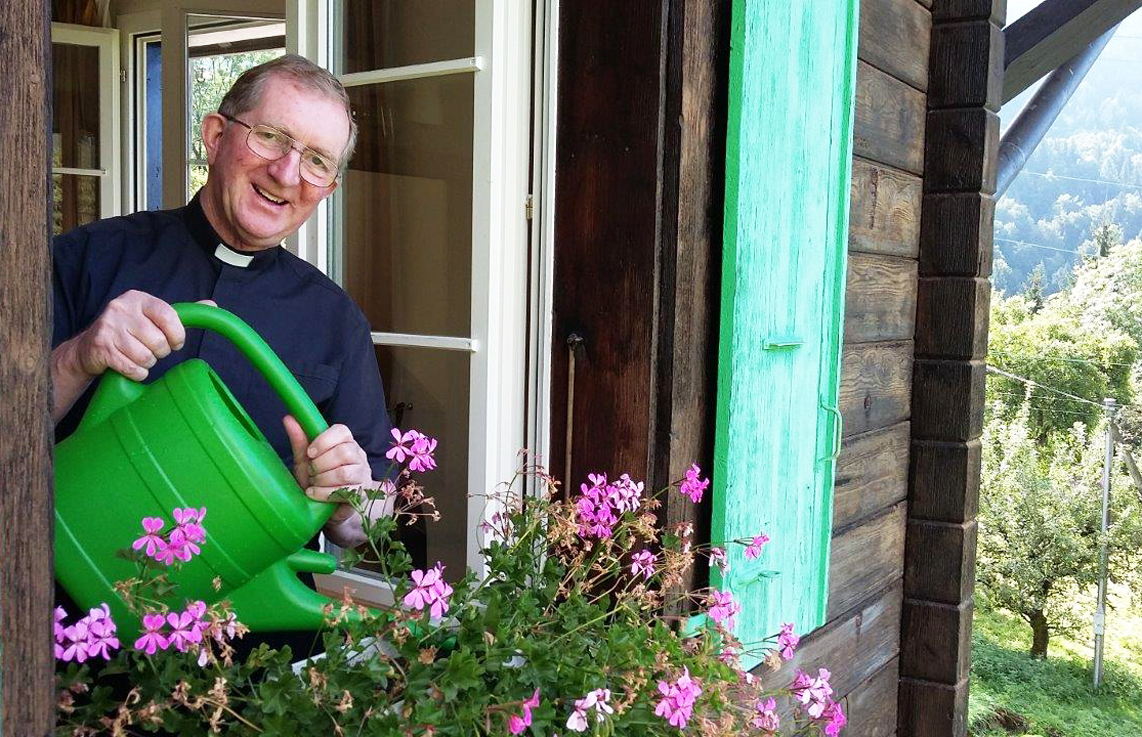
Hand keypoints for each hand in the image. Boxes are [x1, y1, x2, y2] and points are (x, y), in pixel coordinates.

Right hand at [63, 290, 188, 381]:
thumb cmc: (128, 332)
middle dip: (160, 351)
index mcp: (138, 298)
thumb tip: (212, 304)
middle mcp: (121, 309)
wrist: (88, 348)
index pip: (168, 316)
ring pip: (146, 356)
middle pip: (158, 341)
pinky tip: (128, 365)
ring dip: (147, 363)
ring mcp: (109, 328)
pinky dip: (136, 372)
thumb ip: (180, 313)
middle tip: (151, 349)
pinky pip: (133, 368)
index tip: (176, 342)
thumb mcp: (151, 317)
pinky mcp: (102, 348)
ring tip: (138, 356)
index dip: (177, 334)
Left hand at [283, 416, 372, 527]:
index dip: (324, 441)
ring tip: (314, 483)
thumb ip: (300, 440)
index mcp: (346, 442)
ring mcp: (362, 475)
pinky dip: (323, 493)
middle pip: (344, 452)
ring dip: (322, 479)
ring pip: (344, 472)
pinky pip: (344, 491)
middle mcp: (358, 456)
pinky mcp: (361, 493)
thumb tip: (289, 418)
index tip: (310, 452)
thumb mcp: (306, 460)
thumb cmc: (318, 480)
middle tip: (312, 471)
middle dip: (321, 464)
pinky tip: (314, 494)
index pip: (342, 431)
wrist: (327, 508)